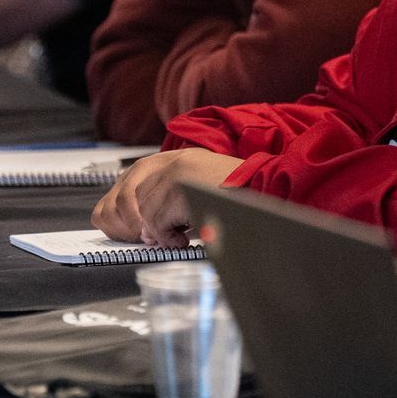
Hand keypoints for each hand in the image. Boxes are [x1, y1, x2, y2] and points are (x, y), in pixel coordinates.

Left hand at [91, 148, 244, 245]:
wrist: (263, 189)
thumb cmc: (239, 195)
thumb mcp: (201, 189)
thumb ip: (172, 201)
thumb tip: (146, 231)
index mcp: (178, 157)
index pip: (136, 178)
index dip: (134, 206)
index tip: (139, 225)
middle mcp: (173, 161)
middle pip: (135, 196)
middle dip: (146, 222)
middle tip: (166, 235)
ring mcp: (174, 174)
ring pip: (145, 212)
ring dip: (161, 231)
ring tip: (182, 236)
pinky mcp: (178, 191)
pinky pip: (157, 223)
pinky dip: (168, 238)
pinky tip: (185, 240)